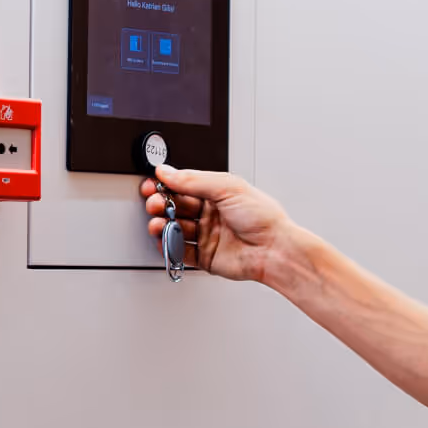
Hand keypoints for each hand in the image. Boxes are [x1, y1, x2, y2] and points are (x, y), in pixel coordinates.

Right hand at [139, 165, 292, 283]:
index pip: (185, 186)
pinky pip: (180, 251)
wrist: (274, 250)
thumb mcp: (228, 187)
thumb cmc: (263, 218)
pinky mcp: (206, 256)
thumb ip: (194, 180)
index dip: (167, 185)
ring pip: (175, 229)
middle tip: (155, 203)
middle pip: (176, 207)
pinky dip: (169, 246)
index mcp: (219, 193)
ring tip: (159, 223)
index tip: (153, 183)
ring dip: (162, 225)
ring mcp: (208, 235)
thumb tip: (168, 171)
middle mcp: (212, 214)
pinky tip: (165, 240)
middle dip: (161, 203)